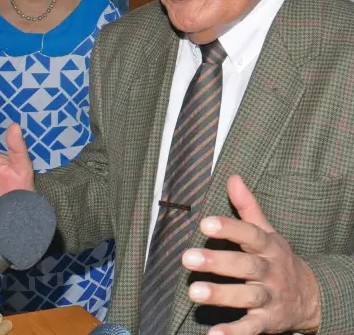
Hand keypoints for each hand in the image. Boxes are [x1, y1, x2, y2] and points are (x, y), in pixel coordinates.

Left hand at [182, 175, 320, 334]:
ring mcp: (270, 297)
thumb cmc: (277, 257)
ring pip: (247, 295)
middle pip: (245, 265)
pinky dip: (234, 333)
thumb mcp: (267, 231)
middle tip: (187, 258)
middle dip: (217, 262)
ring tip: (193, 292)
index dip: (228, 228)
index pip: (249, 234)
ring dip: (221, 295)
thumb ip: (247, 206)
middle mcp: (270, 271)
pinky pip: (251, 328)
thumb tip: (232, 177)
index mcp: (268, 246)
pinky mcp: (267, 322)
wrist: (310, 296)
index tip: (205, 224)